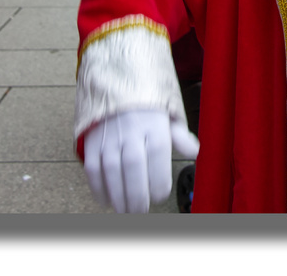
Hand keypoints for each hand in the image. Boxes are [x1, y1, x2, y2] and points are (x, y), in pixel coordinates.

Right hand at [84, 109, 199, 212]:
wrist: (115, 76)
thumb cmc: (146, 99)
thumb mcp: (168, 110)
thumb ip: (179, 134)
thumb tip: (194, 151)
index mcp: (154, 121)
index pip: (158, 153)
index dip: (159, 180)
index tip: (161, 195)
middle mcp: (131, 128)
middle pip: (133, 166)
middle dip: (137, 195)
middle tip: (141, 210)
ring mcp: (109, 134)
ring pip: (111, 170)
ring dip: (118, 196)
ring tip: (125, 210)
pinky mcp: (92, 139)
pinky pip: (92, 168)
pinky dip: (99, 188)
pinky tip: (107, 200)